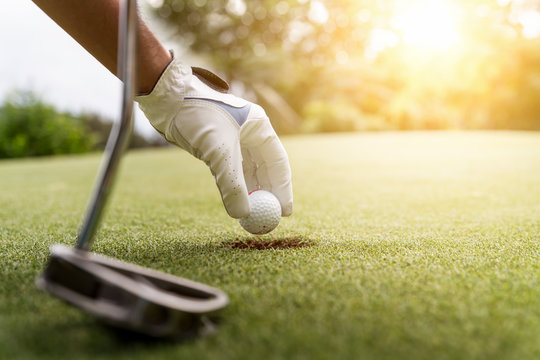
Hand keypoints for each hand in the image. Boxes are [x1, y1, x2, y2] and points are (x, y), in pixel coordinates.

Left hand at [135, 57, 292, 218]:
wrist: (166, 99)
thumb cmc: (197, 115)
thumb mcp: (217, 151)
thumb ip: (231, 183)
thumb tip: (241, 214)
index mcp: (259, 126)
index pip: (278, 162)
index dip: (283, 189)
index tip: (284, 212)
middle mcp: (249, 133)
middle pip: (265, 169)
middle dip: (267, 194)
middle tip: (268, 217)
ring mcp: (233, 139)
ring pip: (247, 171)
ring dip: (249, 192)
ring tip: (251, 214)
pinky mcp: (216, 145)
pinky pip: (230, 170)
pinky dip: (233, 186)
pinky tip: (234, 201)